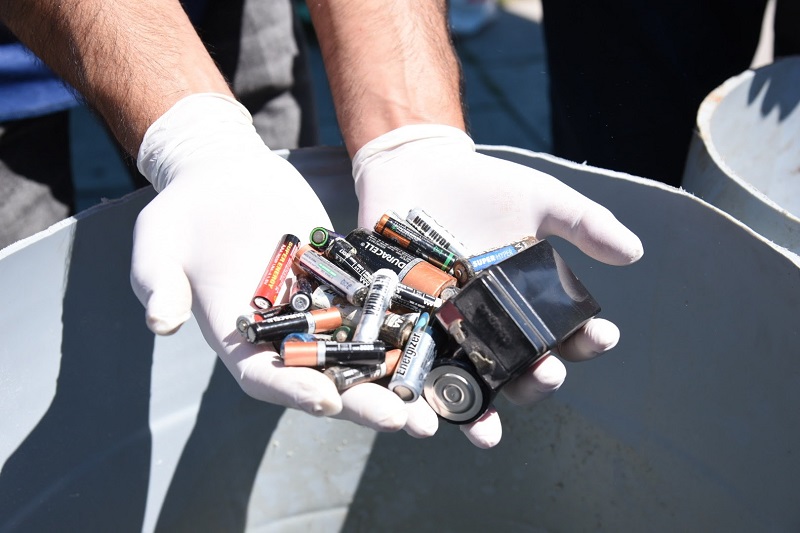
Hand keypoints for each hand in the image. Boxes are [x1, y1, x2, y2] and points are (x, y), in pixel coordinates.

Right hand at [130, 94, 413, 432]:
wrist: (221, 174)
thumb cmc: (182, 212)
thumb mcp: (159, 245)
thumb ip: (161, 285)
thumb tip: (161, 322)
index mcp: (240, 340)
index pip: (267, 377)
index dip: (295, 391)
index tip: (327, 401)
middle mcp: (284, 335)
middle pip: (327, 378)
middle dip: (365, 403)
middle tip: (406, 423)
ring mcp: (318, 310)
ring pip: (362, 353)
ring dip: (398, 378)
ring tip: (436, 403)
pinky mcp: (343, 282)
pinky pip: (379, 308)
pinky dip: (407, 327)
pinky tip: (442, 340)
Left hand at [351, 124, 643, 447]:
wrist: (416, 166)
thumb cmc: (482, 185)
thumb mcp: (539, 198)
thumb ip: (583, 223)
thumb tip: (634, 252)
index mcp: (527, 304)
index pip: (563, 334)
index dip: (584, 342)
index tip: (602, 336)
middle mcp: (491, 326)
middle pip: (518, 371)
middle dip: (536, 381)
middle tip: (547, 375)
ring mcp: (447, 330)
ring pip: (465, 386)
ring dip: (477, 416)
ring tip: (486, 434)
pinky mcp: (405, 327)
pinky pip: (410, 371)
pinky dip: (417, 398)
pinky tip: (424, 419)